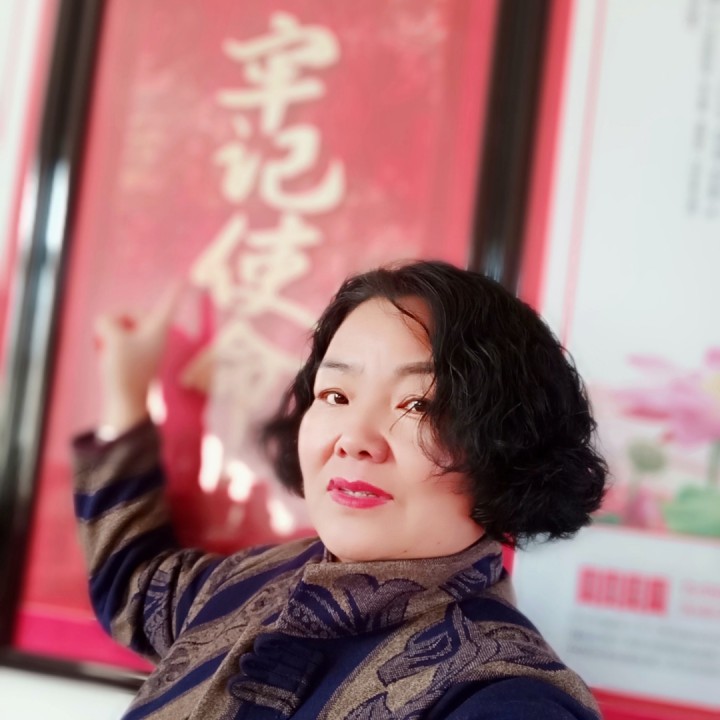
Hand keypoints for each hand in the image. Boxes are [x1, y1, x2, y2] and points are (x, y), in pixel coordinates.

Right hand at [95, 284, 181, 433]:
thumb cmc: (126, 372)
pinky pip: (113, 340)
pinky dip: (106, 346)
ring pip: (117, 326)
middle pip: (128, 312)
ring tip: (111, 355)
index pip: (168, 303)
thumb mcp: (113, 338)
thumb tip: (103, 323)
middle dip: (114, 322)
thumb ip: (106, 321)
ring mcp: (143, 346)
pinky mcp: (132, 356)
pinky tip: (105, 359)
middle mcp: (154, 335)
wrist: (125, 403)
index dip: (174, 290)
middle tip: (114, 343)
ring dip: (107, 337)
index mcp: (158, 328)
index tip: (184, 277)